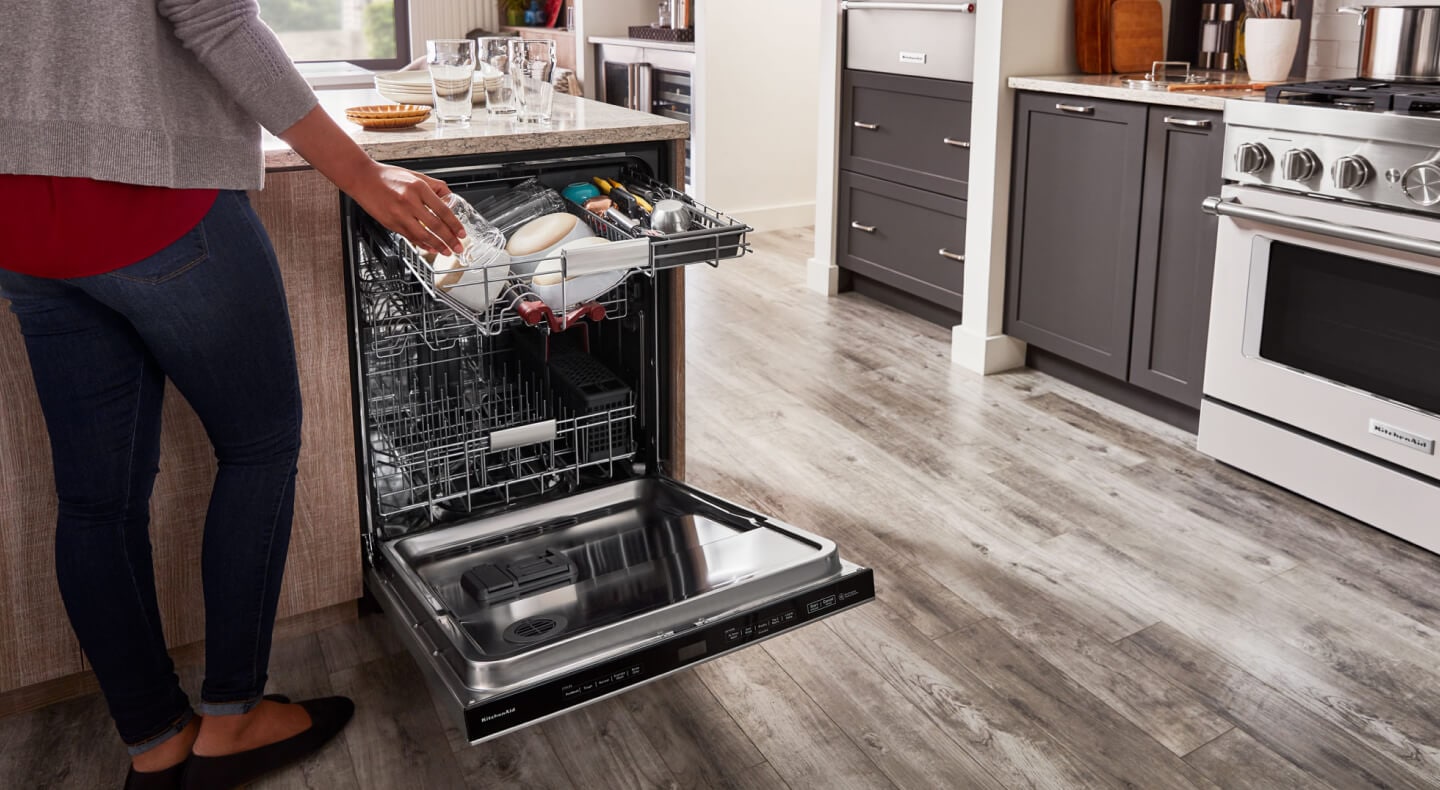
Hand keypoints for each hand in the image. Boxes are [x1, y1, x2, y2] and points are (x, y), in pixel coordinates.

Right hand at [345, 163, 465, 254]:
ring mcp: (399, 214)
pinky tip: (430, 248)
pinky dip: (422, 244)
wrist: (363, 178)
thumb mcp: (415, 175)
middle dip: (450, 239)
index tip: (461, 233)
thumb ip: (435, 187)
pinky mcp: (391, 223)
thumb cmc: (388, 176)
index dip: (455, 224)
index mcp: (418, 187)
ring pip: (423, 235)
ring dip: (438, 246)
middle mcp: (409, 201)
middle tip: (458, 247)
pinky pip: (410, 237)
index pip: (443, 210)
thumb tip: (451, 198)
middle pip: (436, 225)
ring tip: (446, 251)